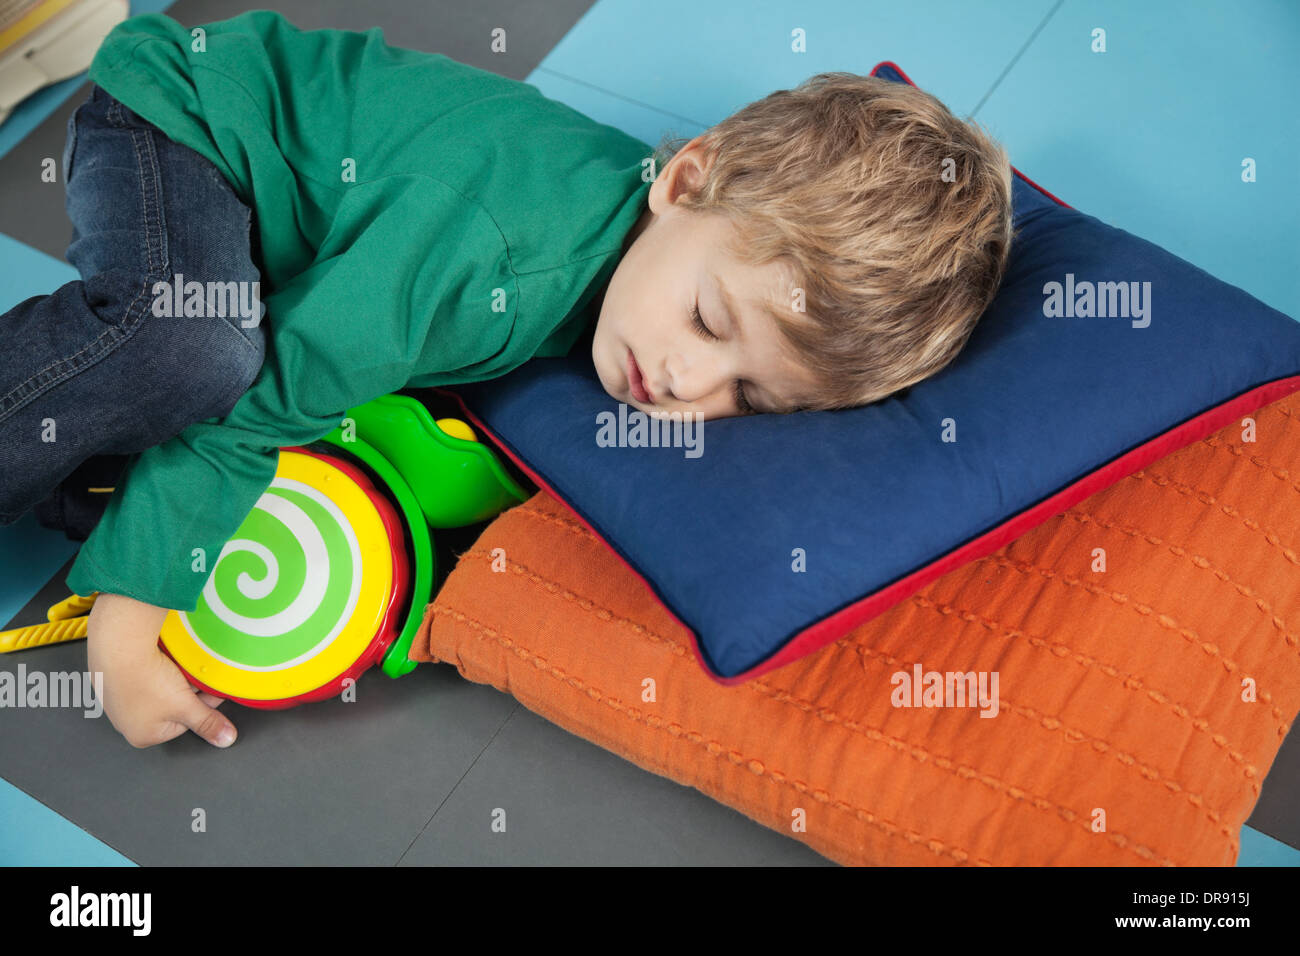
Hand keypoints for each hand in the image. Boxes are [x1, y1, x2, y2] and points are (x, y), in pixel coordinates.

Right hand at [87, 592, 237, 748]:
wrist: (117, 649)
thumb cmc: (143, 681)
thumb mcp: (186, 706)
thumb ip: (207, 722)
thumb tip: (224, 738)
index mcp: (143, 736)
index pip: (186, 722)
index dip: (203, 704)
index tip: (213, 690)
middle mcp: (127, 722)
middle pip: (172, 707)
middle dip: (187, 692)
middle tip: (192, 677)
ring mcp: (118, 701)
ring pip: (160, 691)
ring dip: (173, 680)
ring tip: (176, 668)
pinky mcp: (114, 680)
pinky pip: (143, 677)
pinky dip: (155, 670)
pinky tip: (161, 661)